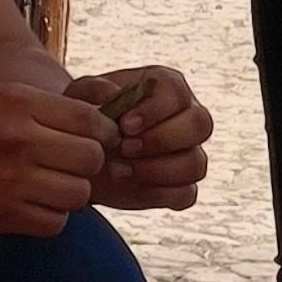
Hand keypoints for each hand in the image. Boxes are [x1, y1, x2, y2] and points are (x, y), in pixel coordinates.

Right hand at [0, 81, 109, 240]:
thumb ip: (45, 107)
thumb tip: (103, 126)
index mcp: (15, 103)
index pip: (90, 119)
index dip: (103, 131)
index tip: (97, 136)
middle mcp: (17, 141)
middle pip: (91, 158)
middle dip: (86, 162)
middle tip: (70, 161)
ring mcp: (11, 181)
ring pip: (78, 193)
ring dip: (69, 191)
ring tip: (49, 183)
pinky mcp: (3, 216)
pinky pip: (55, 222)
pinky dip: (49, 216)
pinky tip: (31, 202)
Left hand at [73, 63, 211, 212]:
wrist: (81, 152)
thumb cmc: (87, 115)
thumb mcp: (81, 95)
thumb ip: (95, 89)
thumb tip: (113, 93)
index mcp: (168, 87)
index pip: (178, 94)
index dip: (154, 112)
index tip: (124, 125)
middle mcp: (187, 116)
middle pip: (200, 125)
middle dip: (160, 140)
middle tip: (125, 148)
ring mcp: (189, 152)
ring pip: (196, 164)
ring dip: (157, 170)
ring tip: (119, 169)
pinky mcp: (180, 185)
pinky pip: (186, 193)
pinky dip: (159, 194)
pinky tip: (130, 185)